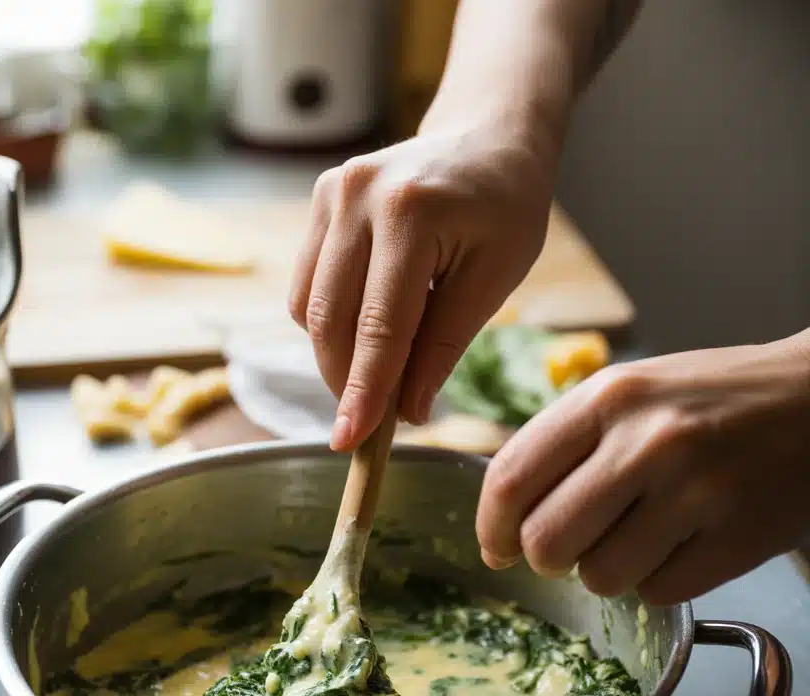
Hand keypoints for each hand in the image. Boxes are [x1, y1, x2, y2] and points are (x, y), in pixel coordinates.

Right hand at [288, 126, 555, 449]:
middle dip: (344, 381)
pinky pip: (307, 285)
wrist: (488, 135)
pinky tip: (368, 329)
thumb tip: (408, 412)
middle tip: (367, 424)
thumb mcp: (494, 279)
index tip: (351, 442)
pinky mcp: (320, 200)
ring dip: (335, 356)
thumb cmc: (505, 208)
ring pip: (308, 308)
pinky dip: (330, 323)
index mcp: (410, 214)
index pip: (379, 327)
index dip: (364, 392)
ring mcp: (332, 193)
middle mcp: (358, 196)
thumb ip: (445, 345)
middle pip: (330, 320)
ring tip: (378, 373)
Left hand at [476, 334, 809, 603]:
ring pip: (599, 578)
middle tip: (575, 545)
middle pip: (545, 543)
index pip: (511, 479)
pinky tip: (684, 544)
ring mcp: (698, 491)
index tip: (496, 549)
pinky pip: (658, 593)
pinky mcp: (739, 538)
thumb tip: (503, 524)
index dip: (491, 528)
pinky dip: (660, 581)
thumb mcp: (630, 392)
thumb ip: (563, 445)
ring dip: (608, 571)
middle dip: (548, 558)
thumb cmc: (711, 400)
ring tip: (640, 537)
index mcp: (609, 397)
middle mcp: (649, 441)